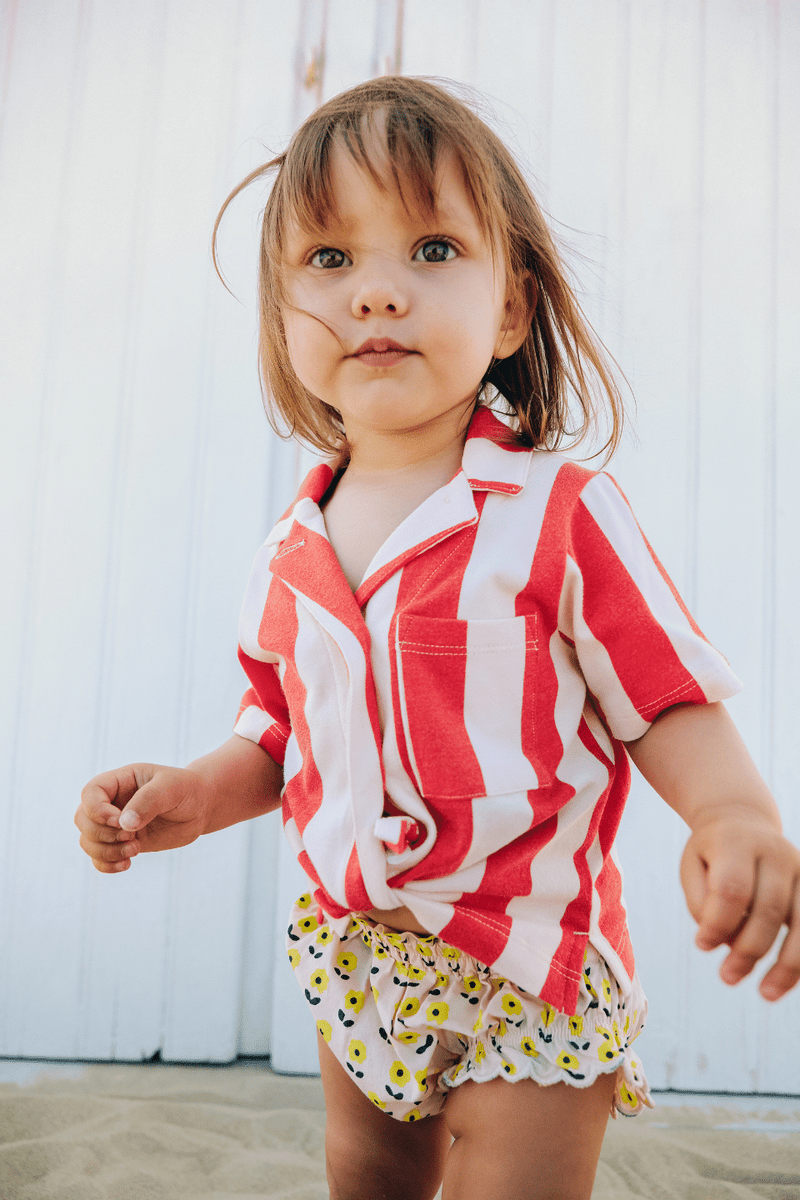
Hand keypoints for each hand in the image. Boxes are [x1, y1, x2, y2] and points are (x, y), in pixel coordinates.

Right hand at [75, 763, 209, 873]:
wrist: (200, 807)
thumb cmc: (186, 789)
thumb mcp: (171, 787)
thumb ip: (148, 801)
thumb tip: (124, 825)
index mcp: (119, 781)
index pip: (90, 793)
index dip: (97, 811)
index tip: (120, 821)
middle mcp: (112, 802)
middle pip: (82, 820)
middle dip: (102, 834)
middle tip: (132, 837)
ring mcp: (115, 824)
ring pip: (87, 841)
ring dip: (106, 851)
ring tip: (135, 849)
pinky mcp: (122, 843)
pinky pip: (99, 858)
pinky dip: (106, 865)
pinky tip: (127, 864)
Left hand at [680, 814, 799, 1000]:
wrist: (741, 819)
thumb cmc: (711, 853)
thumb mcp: (693, 867)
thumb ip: (702, 903)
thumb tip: (724, 942)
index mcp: (737, 842)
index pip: (732, 889)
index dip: (719, 924)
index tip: (702, 946)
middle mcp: (775, 852)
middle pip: (769, 909)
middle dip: (748, 951)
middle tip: (727, 977)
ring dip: (787, 964)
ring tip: (767, 994)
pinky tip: (791, 981)